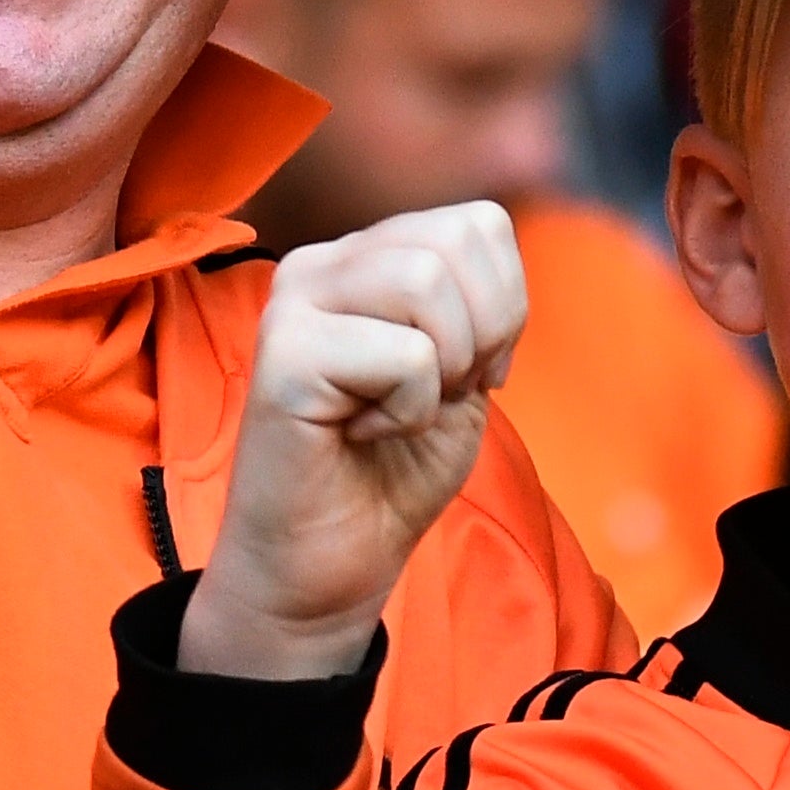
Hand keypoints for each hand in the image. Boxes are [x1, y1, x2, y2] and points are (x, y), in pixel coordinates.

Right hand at [186, 202, 526, 681]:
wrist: (327, 565)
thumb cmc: (391, 472)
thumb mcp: (460, 370)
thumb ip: (478, 301)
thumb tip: (496, 253)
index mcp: (361, 256)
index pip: (479, 223)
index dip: (506, 305)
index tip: (471, 374)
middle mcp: (319, 263)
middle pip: (457, 239)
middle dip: (485, 333)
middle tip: (439, 395)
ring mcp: (293, 302)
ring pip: (427, 282)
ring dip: (443, 370)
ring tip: (396, 412)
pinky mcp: (283, 355)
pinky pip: (403, 355)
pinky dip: (409, 410)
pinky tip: (361, 434)